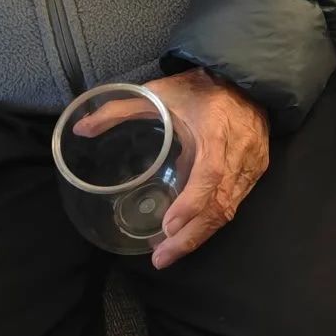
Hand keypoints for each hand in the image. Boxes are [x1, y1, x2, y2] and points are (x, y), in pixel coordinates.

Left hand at [74, 70, 268, 269]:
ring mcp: (251, 165)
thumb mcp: (158, 92)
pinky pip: (234, 204)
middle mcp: (239, 152)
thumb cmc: (199, 87)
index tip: (168, 226)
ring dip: (199, 236)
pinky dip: (210, 223)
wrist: (245, 79)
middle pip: (219, 204)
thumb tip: (80, 129)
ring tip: (168, 253)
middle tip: (160, 257)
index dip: (191, 202)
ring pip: (228, 210)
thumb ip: (119, 109)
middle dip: (190, 236)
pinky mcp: (256, 172)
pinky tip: (188, 235)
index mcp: (216, 129)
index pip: (210, 173)